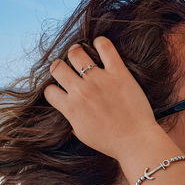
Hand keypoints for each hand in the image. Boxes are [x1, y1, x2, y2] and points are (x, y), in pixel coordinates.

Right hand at [44, 36, 160, 159]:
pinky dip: (100, 42)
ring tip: (81, 54)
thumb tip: (69, 112)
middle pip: (57, 67)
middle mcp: (81, 91)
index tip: (61, 89)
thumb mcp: (83, 135)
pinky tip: (99, 45)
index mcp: (71, 108)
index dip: (54, 89)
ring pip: (76, 53)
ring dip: (75, 52)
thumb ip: (72, 120)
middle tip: (69, 69)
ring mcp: (99, 80)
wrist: (135, 141)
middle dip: (60, 67)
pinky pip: (105, 47)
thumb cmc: (110, 142)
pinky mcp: (118, 72)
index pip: (49, 90)